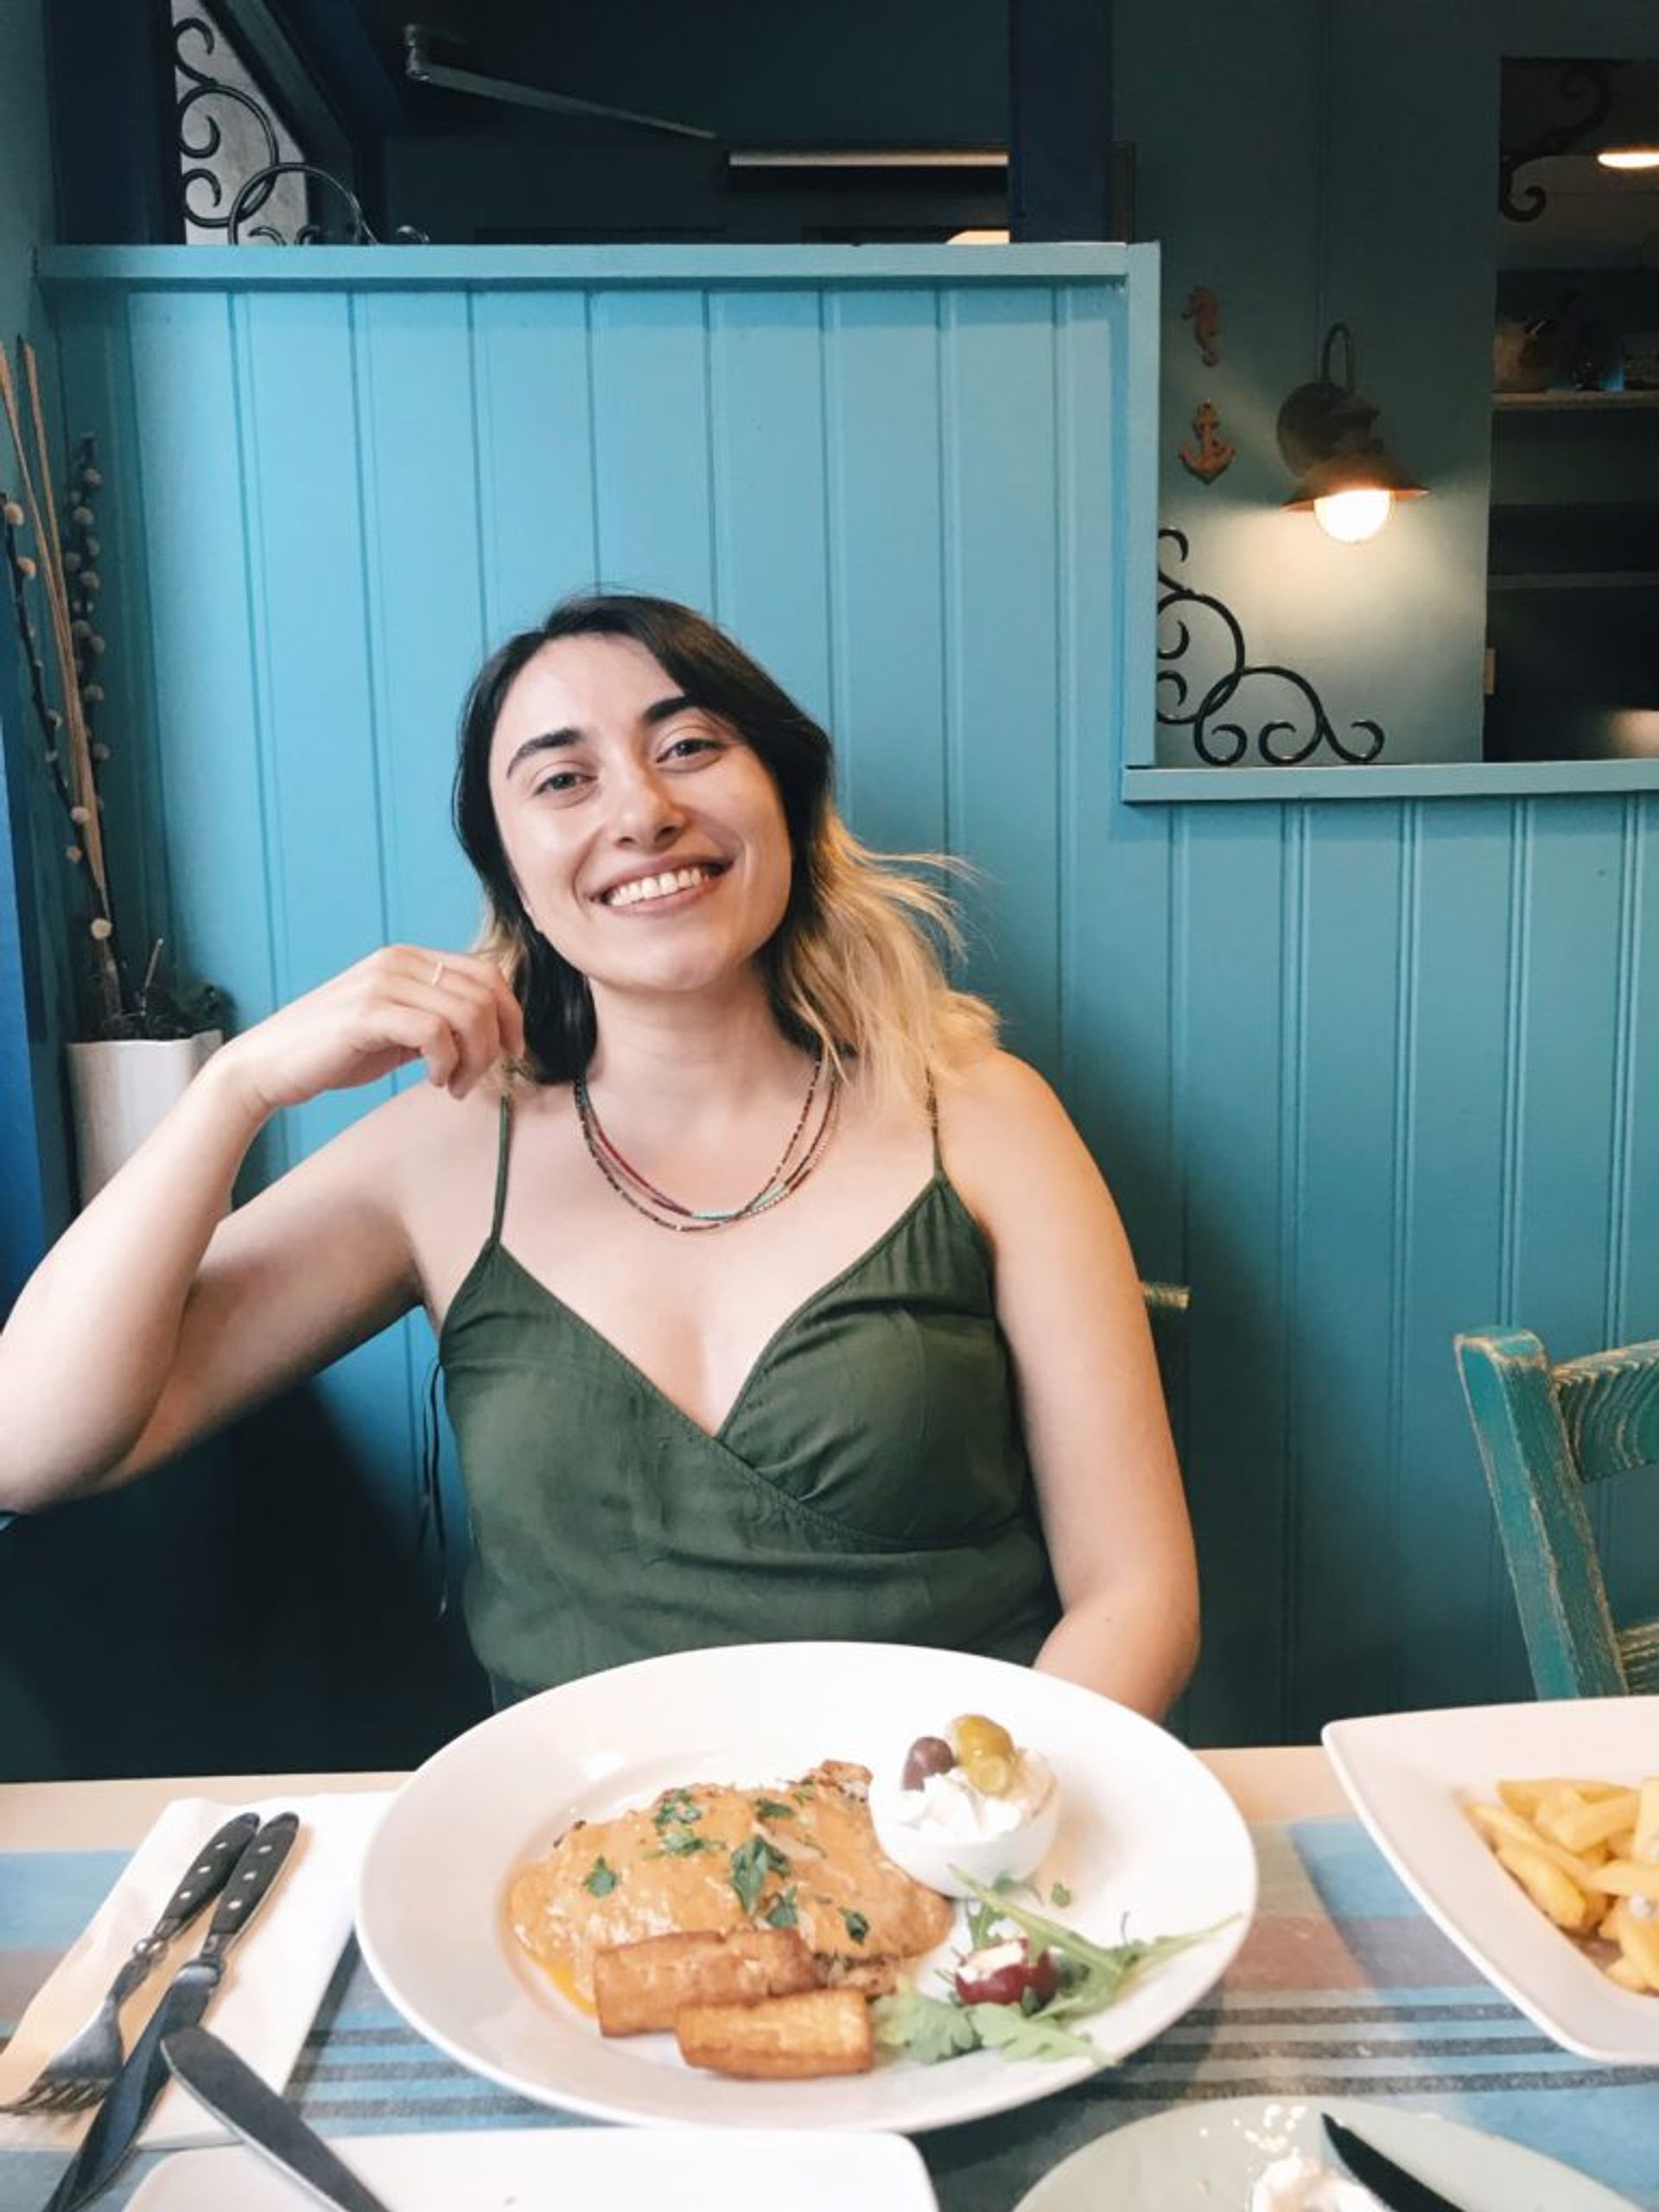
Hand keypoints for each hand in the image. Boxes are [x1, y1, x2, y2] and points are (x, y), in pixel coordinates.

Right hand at [214, 947, 527, 1120]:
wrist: (269, 1066)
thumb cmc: (335, 1052)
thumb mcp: (398, 1029)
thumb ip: (438, 1022)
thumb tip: (492, 1035)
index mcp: (410, 959)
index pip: (487, 973)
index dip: (511, 1015)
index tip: (511, 1054)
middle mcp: (399, 961)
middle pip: (485, 994)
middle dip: (493, 1045)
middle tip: (472, 1080)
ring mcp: (382, 983)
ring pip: (468, 1013)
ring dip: (473, 1059)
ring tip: (452, 1085)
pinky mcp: (367, 1013)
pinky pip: (434, 1032)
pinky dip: (446, 1063)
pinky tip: (432, 1080)